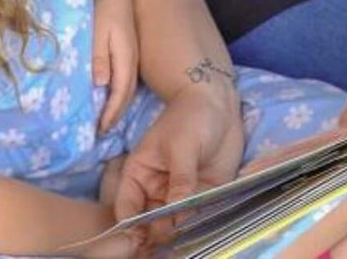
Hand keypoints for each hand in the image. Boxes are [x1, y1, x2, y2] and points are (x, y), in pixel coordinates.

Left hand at [92, 0, 138, 132]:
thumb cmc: (104, 9)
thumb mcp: (98, 32)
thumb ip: (99, 58)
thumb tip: (100, 86)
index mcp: (125, 60)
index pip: (120, 95)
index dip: (110, 114)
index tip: (99, 130)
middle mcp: (131, 62)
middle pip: (125, 96)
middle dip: (114, 115)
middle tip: (100, 132)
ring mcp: (132, 56)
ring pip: (126, 89)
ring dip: (116, 105)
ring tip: (103, 119)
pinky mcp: (128, 52)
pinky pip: (124, 79)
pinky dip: (116, 93)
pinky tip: (107, 95)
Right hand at [112, 80, 243, 234]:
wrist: (219, 103)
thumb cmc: (191, 116)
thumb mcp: (182, 146)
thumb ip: (180, 181)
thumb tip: (177, 217)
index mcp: (139, 175)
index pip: (127, 209)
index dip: (131, 229)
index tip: (142, 242)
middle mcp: (156, 190)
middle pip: (148, 225)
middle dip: (155, 238)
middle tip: (167, 245)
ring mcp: (178, 196)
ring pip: (172, 227)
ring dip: (177, 237)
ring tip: (184, 242)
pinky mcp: (201, 198)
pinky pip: (196, 220)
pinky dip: (197, 229)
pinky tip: (201, 234)